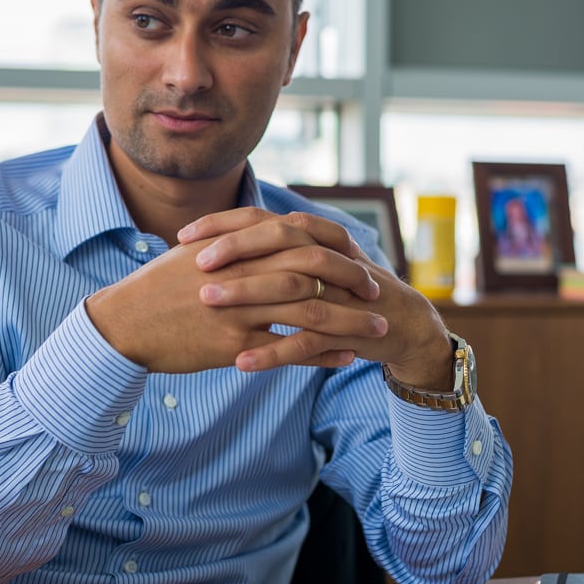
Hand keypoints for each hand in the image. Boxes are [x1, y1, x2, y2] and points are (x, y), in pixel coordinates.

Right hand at [85, 229, 387, 373]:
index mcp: (235, 245)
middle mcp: (242, 271)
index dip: (331, 247)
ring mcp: (239, 307)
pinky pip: (288, 348)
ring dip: (349, 321)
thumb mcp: (193, 253)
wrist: (122, 325)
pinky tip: (345, 358)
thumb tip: (257, 236)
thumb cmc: (155, 290)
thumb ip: (230, 243)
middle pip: (312, 270)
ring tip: (377, 331)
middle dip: (350, 281)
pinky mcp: (233, 342)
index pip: (297, 237)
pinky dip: (322, 353)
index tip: (356, 257)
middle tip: (376, 292)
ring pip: (309, 310)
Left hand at [181, 208, 454, 388]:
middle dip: (234, 249)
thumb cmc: (342, 294)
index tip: (183, 235)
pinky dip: (273, 353)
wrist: (401, 324)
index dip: (223, 224)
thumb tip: (213, 249)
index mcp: (312, 239)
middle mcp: (326, 257)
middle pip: (278, 240)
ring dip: (247, 294)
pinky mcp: (348, 329)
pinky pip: (307, 341)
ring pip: (290, 286)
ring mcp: (339, 292)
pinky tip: (241, 364)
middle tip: (195, 264)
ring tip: (207, 305)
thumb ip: (271, 255)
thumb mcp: (308, 266)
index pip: (263, 219)